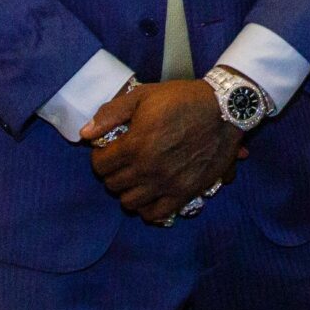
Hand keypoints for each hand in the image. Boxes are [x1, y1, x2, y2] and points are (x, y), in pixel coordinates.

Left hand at [82, 81, 243, 223]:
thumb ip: (111, 114)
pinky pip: (156, 214)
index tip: (108, 151)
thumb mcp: (143, 96)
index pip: (100, 165)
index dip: (100, 157)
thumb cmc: (182, 99)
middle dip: (112, 173)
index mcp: (135, 145)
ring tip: (135, 178)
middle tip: (122, 163)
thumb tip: (85, 133)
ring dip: (128, 190)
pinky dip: (148, 208)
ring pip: (130, 202)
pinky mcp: (185, 193)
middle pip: (113, 185)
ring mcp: (166, 184)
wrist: (224, 110)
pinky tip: (150, 194)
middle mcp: (148, 169)